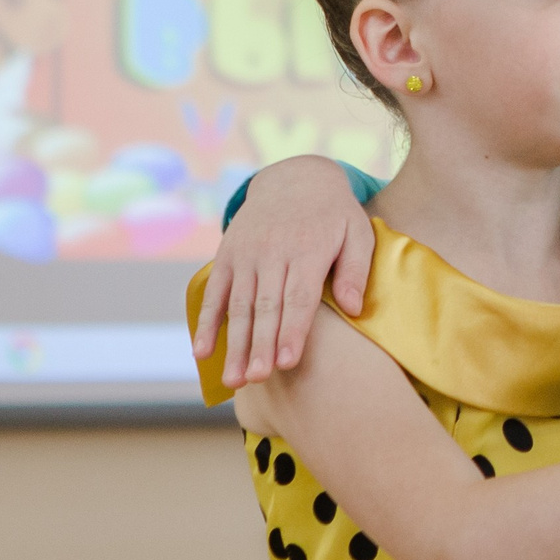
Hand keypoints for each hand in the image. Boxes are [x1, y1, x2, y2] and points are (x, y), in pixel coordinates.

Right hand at [192, 155, 372, 387]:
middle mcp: (272, 253)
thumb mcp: (357, 232)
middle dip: (260, 345)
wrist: (295, 179)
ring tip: (234, 380)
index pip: (299, 297)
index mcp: (307, 250)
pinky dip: (207, 322)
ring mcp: (246, 255)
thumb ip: (356, 270)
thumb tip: (353, 309)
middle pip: (265, 306)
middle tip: (257, 379)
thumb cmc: (334, 214)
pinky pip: (214, 293)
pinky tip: (203, 352)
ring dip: (235, 344)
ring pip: (238, 306)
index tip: (287, 363)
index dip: (292, 331)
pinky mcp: (227, 256)